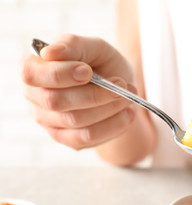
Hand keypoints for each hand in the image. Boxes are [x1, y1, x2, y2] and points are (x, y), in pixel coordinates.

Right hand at [22, 34, 137, 149]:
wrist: (118, 85)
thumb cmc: (99, 63)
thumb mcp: (92, 46)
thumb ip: (72, 44)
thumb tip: (49, 52)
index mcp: (34, 69)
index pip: (31, 75)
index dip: (60, 74)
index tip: (87, 71)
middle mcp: (36, 98)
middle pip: (56, 101)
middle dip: (94, 93)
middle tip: (121, 84)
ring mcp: (50, 122)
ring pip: (76, 121)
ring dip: (109, 108)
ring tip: (128, 97)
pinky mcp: (69, 139)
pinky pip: (89, 137)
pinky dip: (114, 125)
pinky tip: (128, 113)